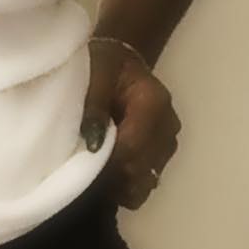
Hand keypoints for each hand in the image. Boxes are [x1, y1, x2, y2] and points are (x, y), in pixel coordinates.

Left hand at [80, 37, 180, 209]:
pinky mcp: (160, 154)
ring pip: (145, 179)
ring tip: (92, 179)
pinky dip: (125, 185)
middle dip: (112, 176)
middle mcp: (168, 126)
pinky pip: (145, 180)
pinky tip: (105, 181)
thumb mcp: (95, 72)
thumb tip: (93, 143)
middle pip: (142, 167)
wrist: (119, 62)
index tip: (79, 168)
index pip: (133, 146)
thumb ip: (94, 104)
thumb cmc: (104, 63)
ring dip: (119, 183)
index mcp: (154, 102)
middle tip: (81, 177)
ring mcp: (166, 142)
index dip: (107, 162)